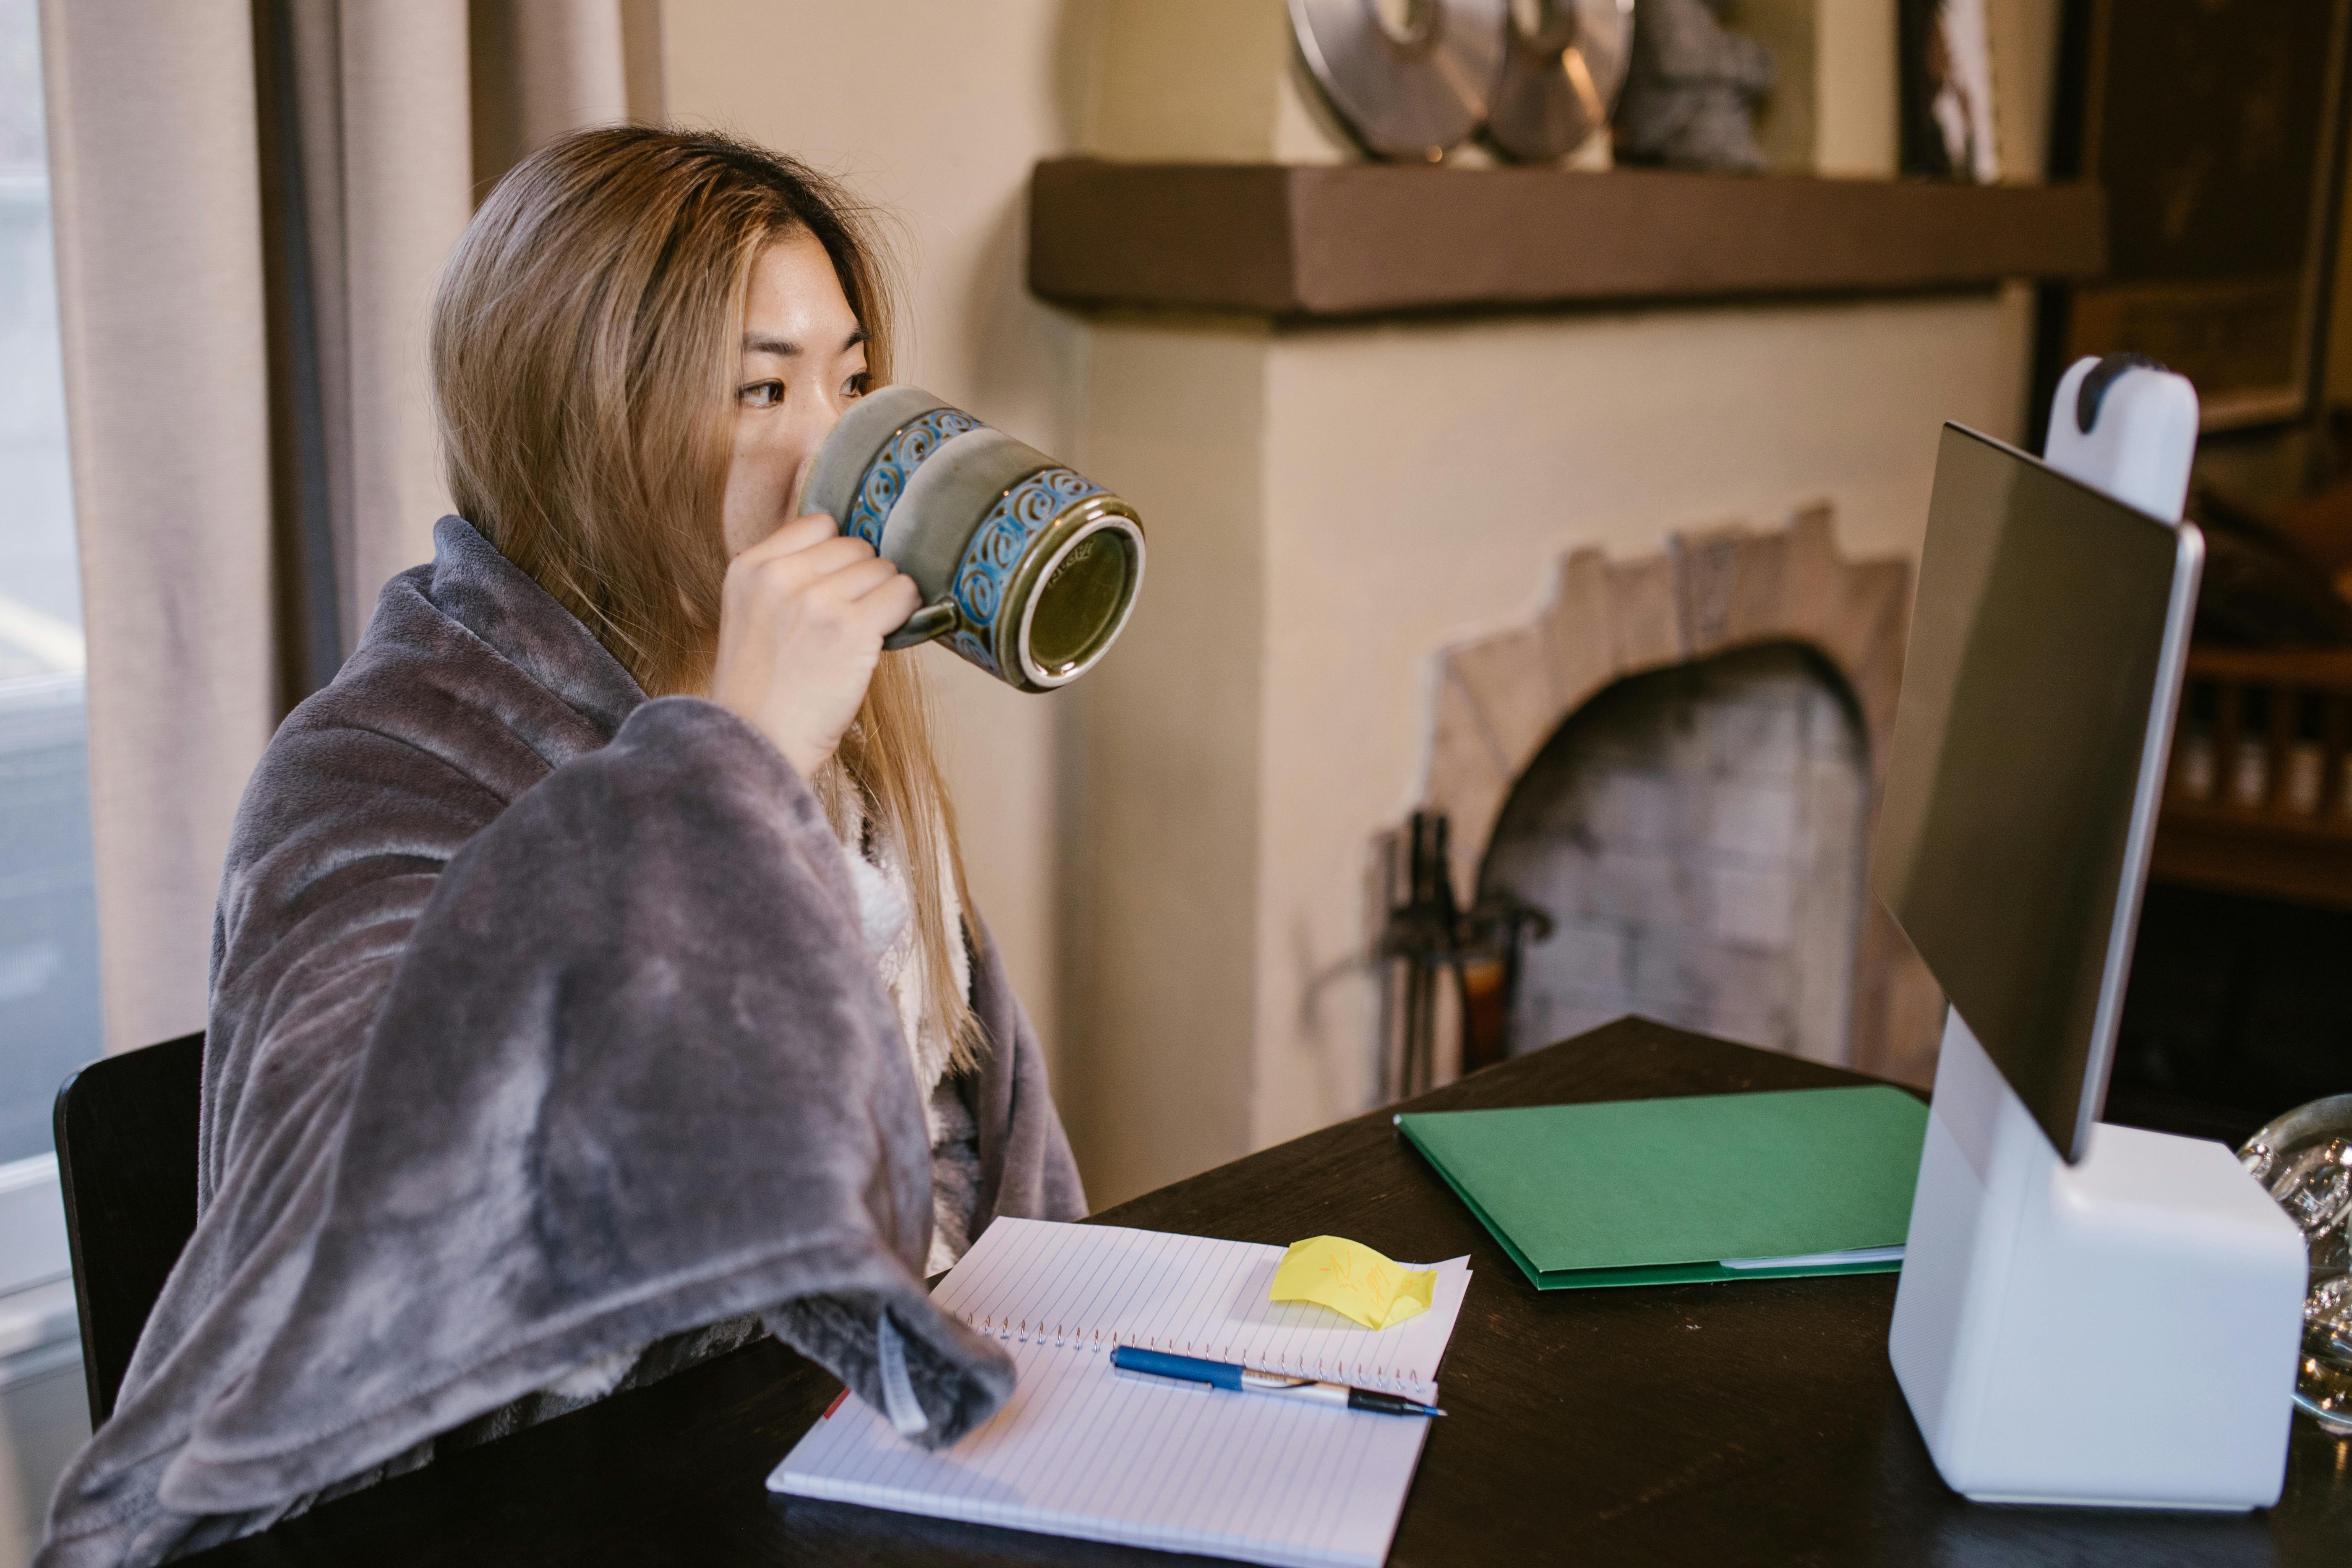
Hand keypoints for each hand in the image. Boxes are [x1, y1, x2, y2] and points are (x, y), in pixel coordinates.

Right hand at [709, 513, 922, 777]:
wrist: (758, 744)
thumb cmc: (763, 691)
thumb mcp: (752, 615)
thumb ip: (787, 578)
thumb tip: (854, 552)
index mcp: (750, 567)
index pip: (819, 523)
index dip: (837, 554)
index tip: (837, 586)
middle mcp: (780, 575)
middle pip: (855, 546)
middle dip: (862, 579)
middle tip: (850, 619)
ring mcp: (817, 599)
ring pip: (883, 568)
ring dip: (885, 597)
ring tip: (862, 635)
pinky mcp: (852, 628)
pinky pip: (903, 593)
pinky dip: (905, 612)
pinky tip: (885, 637)